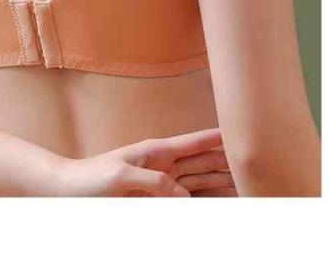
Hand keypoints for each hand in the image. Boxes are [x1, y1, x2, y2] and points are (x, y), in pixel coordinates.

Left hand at [53, 127, 233, 196]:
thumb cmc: (91, 178)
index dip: (220, 137)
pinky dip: (205, 196)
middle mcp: (163, 164)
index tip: (243, 130)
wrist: (69, 191)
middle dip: (230, 160)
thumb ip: (154, 183)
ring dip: (223, 179)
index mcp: (156, 151)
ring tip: (248, 181)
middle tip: (259, 163)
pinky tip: (220, 198)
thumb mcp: (120, 176)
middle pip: (205, 161)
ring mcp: (161, 182)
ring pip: (201, 179)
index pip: (195, 142)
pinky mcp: (156, 198)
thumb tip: (183, 196)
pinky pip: (188, 196)